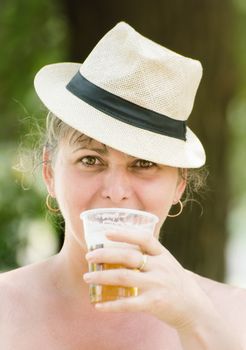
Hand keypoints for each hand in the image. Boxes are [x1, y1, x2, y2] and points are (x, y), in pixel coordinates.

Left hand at [83, 230, 213, 330]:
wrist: (194, 308)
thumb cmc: (175, 282)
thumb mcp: (167, 263)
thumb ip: (149, 255)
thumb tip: (121, 248)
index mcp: (163, 254)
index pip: (144, 238)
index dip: (125, 233)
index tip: (106, 232)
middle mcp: (160, 267)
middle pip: (129, 256)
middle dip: (105, 254)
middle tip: (89, 256)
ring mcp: (157, 285)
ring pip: (124, 277)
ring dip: (102, 277)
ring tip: (87, 277)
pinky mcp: (154, 303)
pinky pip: (128, 304)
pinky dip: (111, 305)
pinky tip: (98, 305)